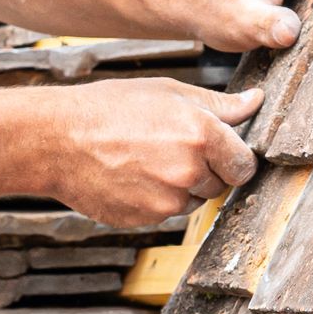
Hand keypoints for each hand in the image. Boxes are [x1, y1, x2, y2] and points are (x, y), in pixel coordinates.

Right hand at [38, 80, 261, 226]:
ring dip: (181, 186)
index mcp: (202, 136)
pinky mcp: (146, 221)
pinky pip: (165, 214)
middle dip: (206, 170)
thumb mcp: (169, 92)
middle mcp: (189, 172)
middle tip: (171, 148)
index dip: (233, 157)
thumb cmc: (111, 108)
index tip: (218, 150)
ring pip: (193, 201)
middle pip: (221, 185)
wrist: (58, 141)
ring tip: (146, 159)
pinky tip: (132, 176)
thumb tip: (255, 101)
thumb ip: (219, 104)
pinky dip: (155, 199)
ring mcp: (167, 202)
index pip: (245, 165)